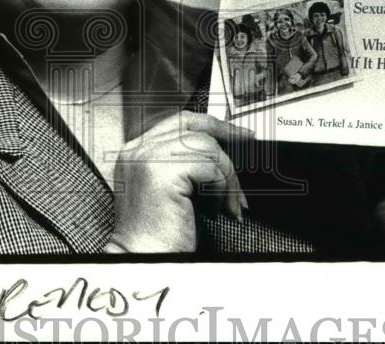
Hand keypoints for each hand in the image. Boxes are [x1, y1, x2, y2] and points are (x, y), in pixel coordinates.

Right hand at [108, 111, 252, 252]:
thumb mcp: (170, 190)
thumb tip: (219, 152)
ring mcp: (147, 158)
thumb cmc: (158, 236)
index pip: (180, 122)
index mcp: (136, 151)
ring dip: (227, 177)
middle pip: (194, 127)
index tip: (238, 134)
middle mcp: (138, 149)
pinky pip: (210, 167)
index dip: (212, 125)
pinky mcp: (162, 172)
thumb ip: (183, 164)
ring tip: (227, 205)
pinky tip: (218, 210)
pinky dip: (223, 189)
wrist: (142, 263)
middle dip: (227, 139)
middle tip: (248, 147)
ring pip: (207, 147)